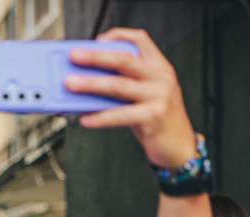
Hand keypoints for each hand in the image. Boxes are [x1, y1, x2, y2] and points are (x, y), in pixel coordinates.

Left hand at [65, 28, 196, 168]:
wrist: (179, 147)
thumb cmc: (155, 120)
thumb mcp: (144, 96)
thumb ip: (122, 85)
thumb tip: (84, 82)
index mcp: (159, 68)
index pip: (141, 40)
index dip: (118, 36)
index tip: (96, 39)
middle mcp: (161, 78)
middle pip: (124, 60)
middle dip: (96, 56)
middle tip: (73, 56)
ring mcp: (160, 96)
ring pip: (118, 86)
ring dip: (90, 84)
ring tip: (70, 85)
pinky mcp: (154, 116)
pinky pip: (120, 115)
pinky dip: (100, 117)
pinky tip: (84, 119)